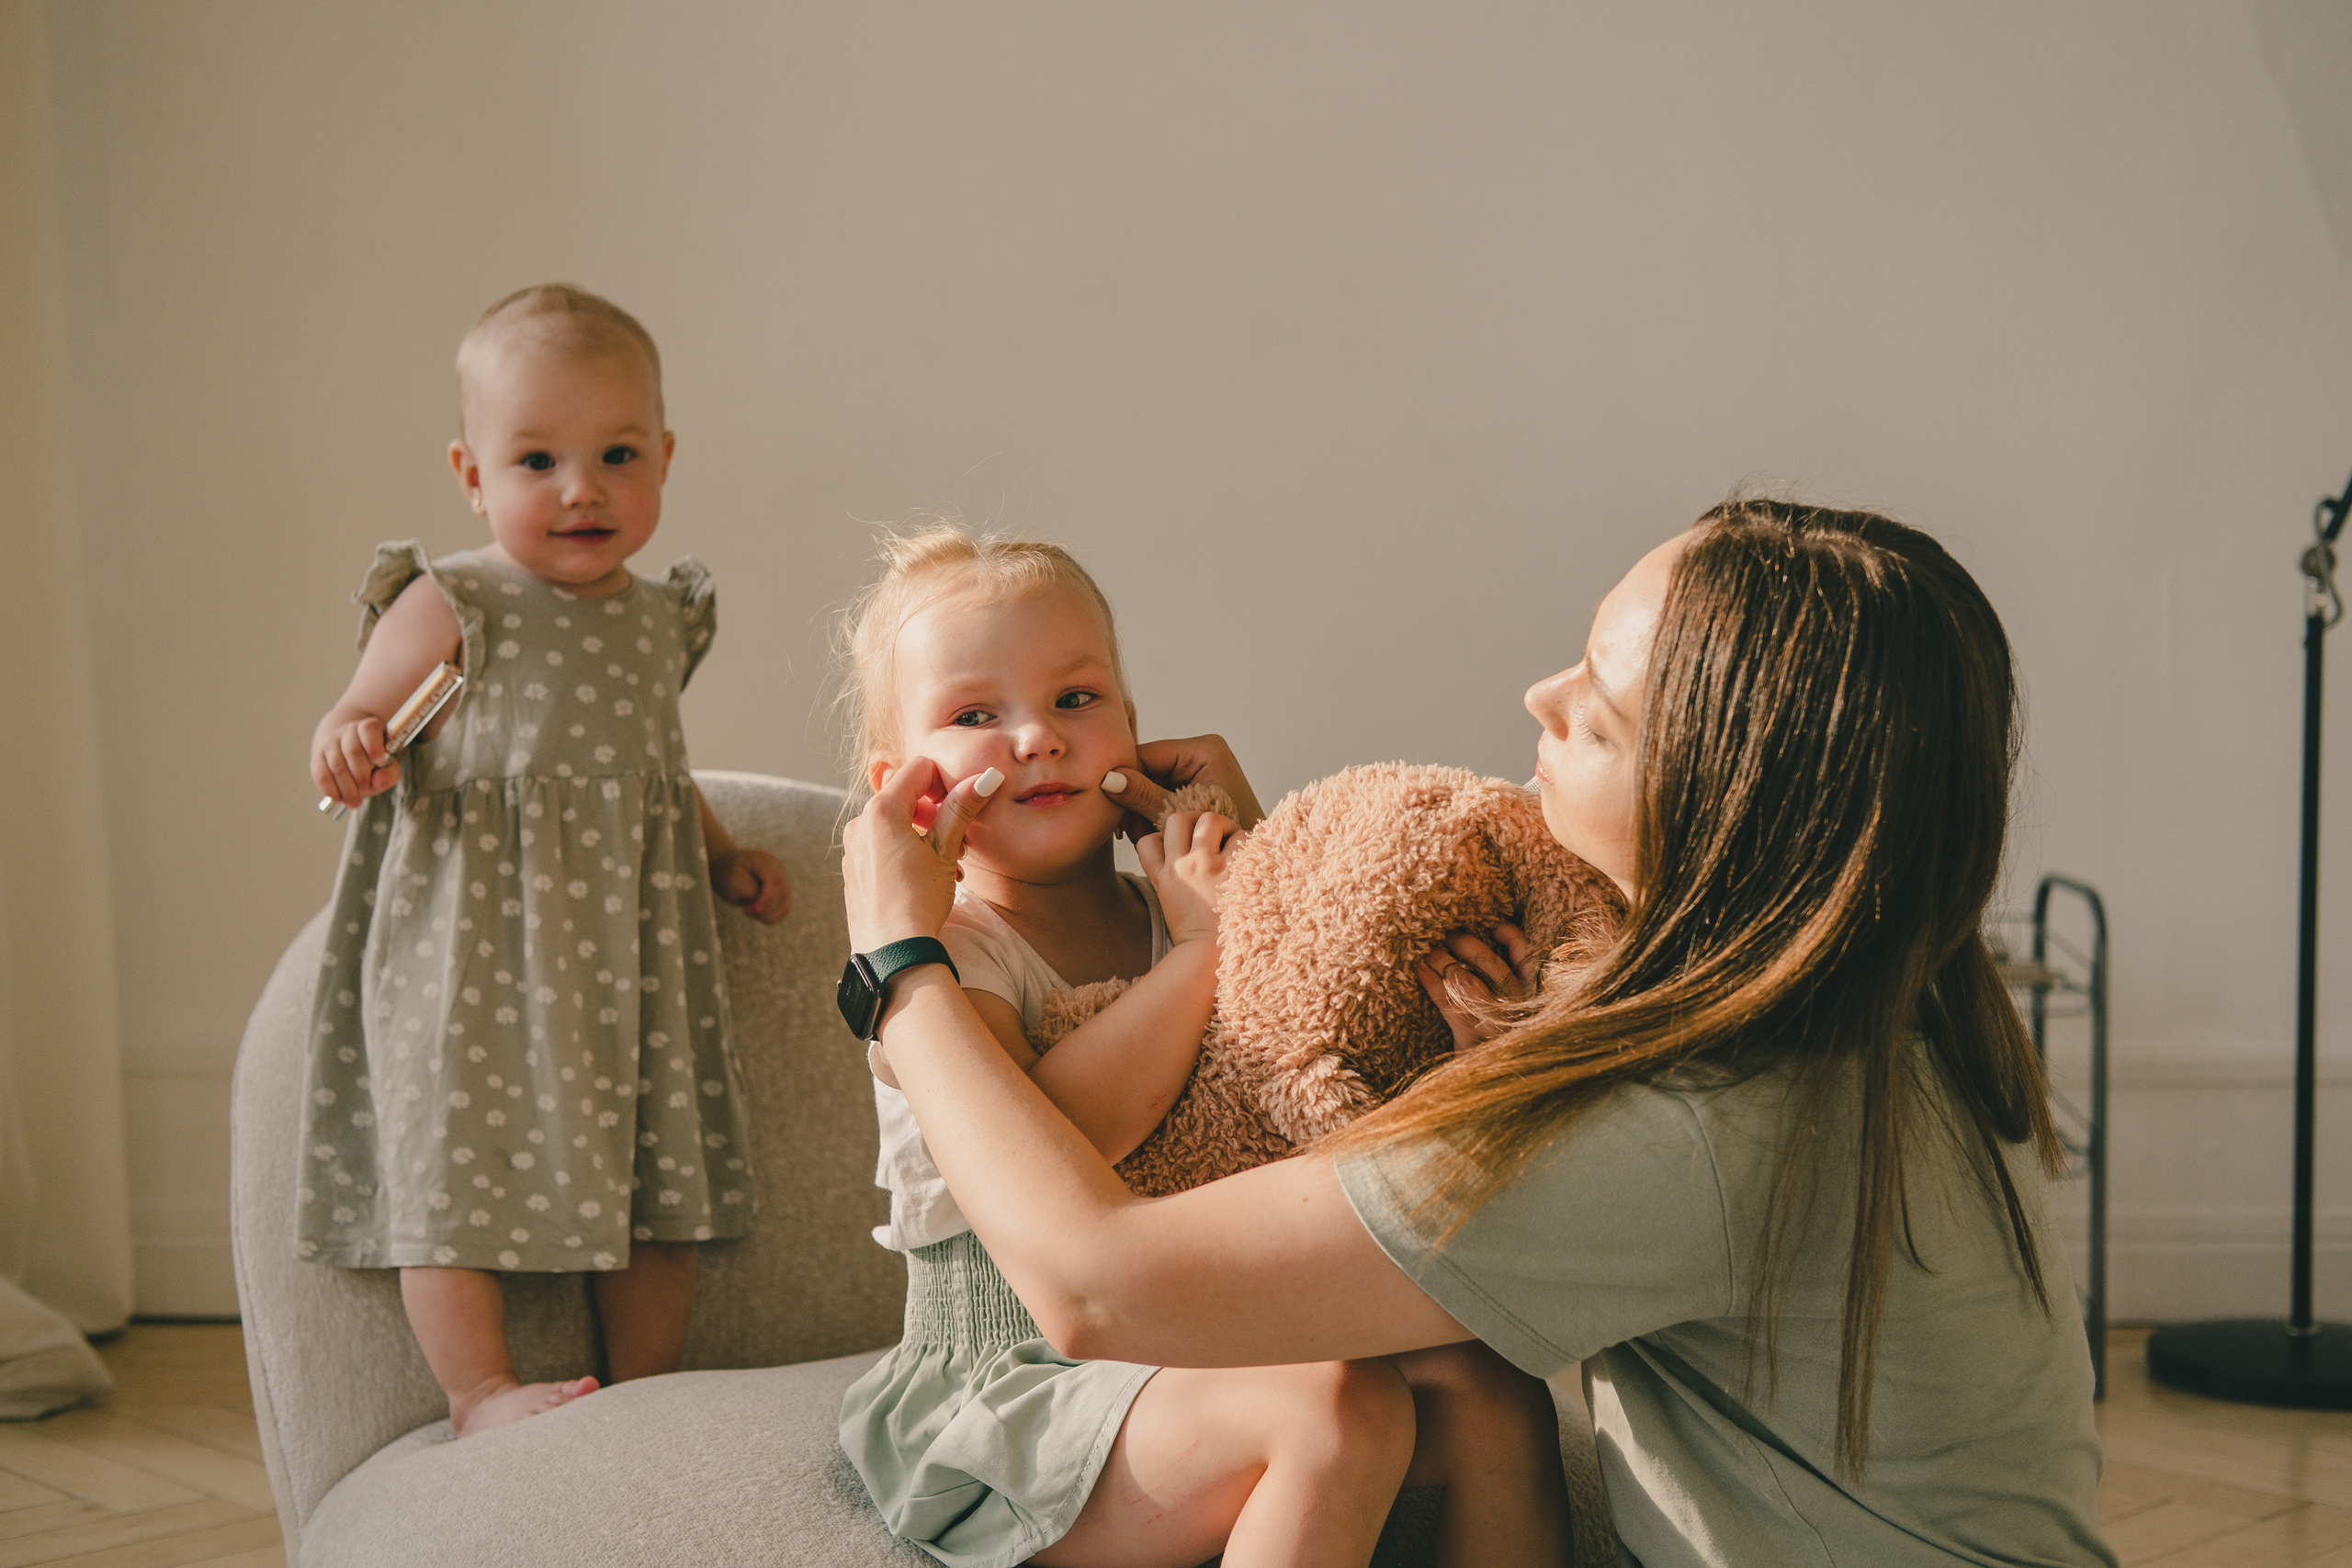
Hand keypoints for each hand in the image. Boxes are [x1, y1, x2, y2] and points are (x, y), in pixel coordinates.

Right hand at [311, 715, 400, 809]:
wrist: (346, 751)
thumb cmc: (371, 761)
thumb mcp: (387, 765)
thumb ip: (389, 774)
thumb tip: (378, 781)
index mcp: (367, 728)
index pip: (368, 729)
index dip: (373, 745)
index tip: (379, 761)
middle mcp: (347, 732)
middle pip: (352, 751)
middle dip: (362, 775)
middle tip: (368, 788)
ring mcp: (330, 744)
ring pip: (337, 765)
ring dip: (347, 788)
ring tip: (355, 801)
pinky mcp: (317, 759)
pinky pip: (321, 774)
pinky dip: (330, 789)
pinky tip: (339, 798)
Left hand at [710, 847, 792, 924]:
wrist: (727, 870)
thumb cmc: (728, 873)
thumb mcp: (733, 878)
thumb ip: (750, 888)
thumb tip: (762, 901)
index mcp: (765, 860)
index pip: (775, 880)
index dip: (768, 897)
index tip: (755, 909)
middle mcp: (778, 869)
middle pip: (784, 893)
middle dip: (767, 908)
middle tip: (746, 911)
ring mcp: (782, 881)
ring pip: (785, 904)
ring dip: (768, 915)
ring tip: (749, 911)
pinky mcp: (781, 894)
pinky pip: (783, 910)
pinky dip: (771, 917)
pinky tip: (756, 914)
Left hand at [841, 759, 1002, 952]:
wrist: (891, 954)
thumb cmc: (918, 902)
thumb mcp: (945, 852)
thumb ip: (961, 809)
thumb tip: (986, 777)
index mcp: (881, 810)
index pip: (919, 769)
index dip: (946, 782)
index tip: (964, 806)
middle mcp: (860, 823)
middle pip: (906, 795)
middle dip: (937, 812)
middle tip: (961, 841)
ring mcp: (853, 847)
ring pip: (895, 822)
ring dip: (925, 833)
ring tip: (950, 864)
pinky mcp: (854, 869)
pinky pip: (882, 845)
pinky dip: (906, 850)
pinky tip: (926, 876)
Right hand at [1109, 734, 1263, 837]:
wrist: (1257, 863)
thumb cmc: (1225, 838)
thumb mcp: (1177, 814)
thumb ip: (1144, 796)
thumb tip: (1107, 780)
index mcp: (1204, 750)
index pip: (1147, 754)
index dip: (1124, 777)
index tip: (1108, 801)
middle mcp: (1202, 754)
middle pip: (1149, 769)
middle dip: (1135, 799)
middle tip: (1127, 827)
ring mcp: (1200, 770)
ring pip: (1153, 784)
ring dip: (1142, 810)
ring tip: (1142, 834)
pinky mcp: (1197, 787)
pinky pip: (1164, 794)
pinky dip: (1154, 814)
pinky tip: (1152, 833)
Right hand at [1136, 811, 1239, 946]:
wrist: (1211, 958)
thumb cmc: (1196, 937)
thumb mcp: (1169, 905)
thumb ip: (1167, 879)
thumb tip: (1178, 856)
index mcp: (1164, 877)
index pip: (1147, 841)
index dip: (1162, 837)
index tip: (1179, 846)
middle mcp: (1182, 867)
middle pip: (1177, 819)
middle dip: (1194, 821)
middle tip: (1210, 835)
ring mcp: (1207, 866)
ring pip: (1210, 819)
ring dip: (1223, 827)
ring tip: (1231, 841)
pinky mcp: (1233, 870)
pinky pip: (1242, 837)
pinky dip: (1247, 843)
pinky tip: (1249, 858)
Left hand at [1415, 924, 1537, 1052]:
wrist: (1496, 1083)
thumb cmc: (1501, 1042)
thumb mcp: (1515, 1011)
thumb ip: (1507, 982)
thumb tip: (1483, 945)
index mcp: (1530, 992)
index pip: (1525, 952)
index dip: (1508, 934)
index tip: (1491, 926)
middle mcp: (1516, 1002)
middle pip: (1486, 959)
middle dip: (1461, 942)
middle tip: (1444, 934)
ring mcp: (1494, 1017)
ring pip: (1462, 976)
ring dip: (1440, 960)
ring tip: (1426, 953)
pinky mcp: (1472, 1034)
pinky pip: (1447, 1000)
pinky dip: (1430, 982)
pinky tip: (1420, 971)